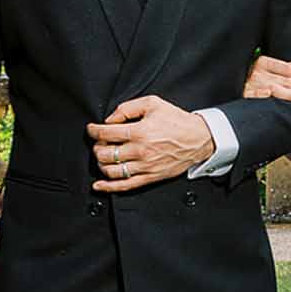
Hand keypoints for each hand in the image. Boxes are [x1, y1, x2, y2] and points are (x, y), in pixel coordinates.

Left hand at [88, 94, 214, 192]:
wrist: (199, 139)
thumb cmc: (177, 121)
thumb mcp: (153, 103)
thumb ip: (127, 108)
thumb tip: (110, 120)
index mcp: (140, 132)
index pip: (106, 133)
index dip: (93, 131)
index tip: (92, 129)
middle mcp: (140, 151)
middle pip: (105, 154)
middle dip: (97, 147)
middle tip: (100, 142)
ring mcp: (145, 167)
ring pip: (111, 171)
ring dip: (101, 164)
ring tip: (104, 157)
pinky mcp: (150, 177)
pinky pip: (125, 186)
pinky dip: (108, 187)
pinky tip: (99, 185)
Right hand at [244, 53, 290, 102]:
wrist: (229, 81)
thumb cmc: (253, 76)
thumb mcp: (268, 67)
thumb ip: (287, 67)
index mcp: (264, 62)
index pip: (287, 68)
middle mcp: (258, 71)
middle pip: (284, 79)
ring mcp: (250, 82)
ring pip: (273, 88)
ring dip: (288, 93)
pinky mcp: (242, 93)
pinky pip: (252, 94)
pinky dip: (260, 93)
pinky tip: (268, 94)